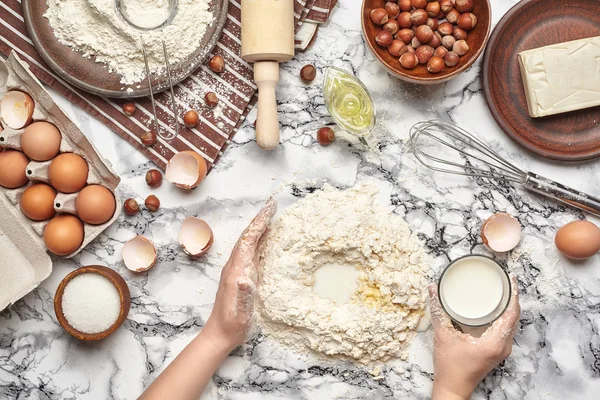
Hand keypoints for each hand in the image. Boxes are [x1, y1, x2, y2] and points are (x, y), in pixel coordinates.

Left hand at [204, 198, 276, 349]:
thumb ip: (242, 294)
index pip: (248, 240)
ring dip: (259, 227)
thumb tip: (245, 276)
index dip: (259, 223)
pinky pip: (251, 251)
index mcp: (236, 270)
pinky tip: (266, 238)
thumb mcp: (239, 311)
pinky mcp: (241, 275)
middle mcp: (235, 266)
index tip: (270, 207)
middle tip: (272, 204)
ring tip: (270, 214)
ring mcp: (238, 270)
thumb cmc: (232, 324)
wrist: (219, 334)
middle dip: (260, 219)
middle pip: (248, 236)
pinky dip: (260, 239)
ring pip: (249, 242)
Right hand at [430, 276, 519, 399]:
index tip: (511, 279)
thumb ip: (437, 310)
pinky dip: (505, 317)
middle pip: (515, 317)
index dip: (514, 294)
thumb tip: (432, 289)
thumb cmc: (449, 366)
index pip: (512, 313)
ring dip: (510, 307)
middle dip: (513, 297)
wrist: (453, 387)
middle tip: (505, 281)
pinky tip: (497, 309)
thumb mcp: (442, 334)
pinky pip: (507, 330)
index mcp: (495, 342)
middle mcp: (503, 346)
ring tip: (503, 291)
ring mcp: (502, 350)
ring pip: (512, 324)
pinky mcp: (497, 352)